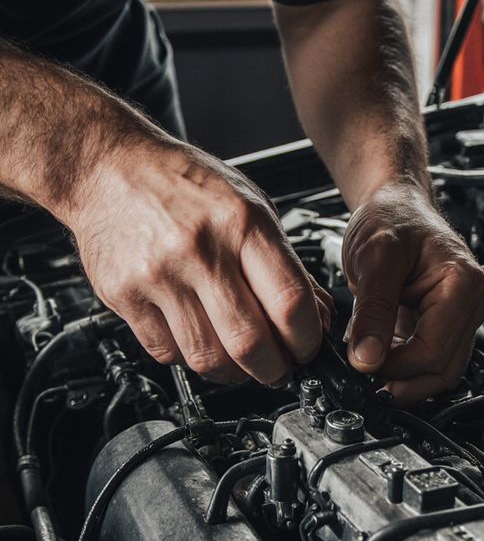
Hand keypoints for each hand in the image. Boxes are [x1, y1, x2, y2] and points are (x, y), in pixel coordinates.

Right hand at [70, 139, 330, 383]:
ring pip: (207, 358)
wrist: (108, 167)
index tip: (308, 347)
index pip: (290, 302)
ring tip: (240, 361)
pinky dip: (189, 358)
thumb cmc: (183, 184)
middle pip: (249, 343)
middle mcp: (200, 249)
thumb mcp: (250, 206)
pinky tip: (198, 339)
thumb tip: (318, 316)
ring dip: (233, 373)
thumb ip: (285, 263)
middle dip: (274, 369)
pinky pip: (166, 352)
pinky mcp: (124, 295)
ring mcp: (158, 275)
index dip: (307, 339)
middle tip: (278, 368)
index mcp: (241, 222)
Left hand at [342, 181, 483, 400]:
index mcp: (463, 285)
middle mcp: (471, 304)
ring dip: (404, 379)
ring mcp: (461, 318)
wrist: (394, 205)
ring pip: (439, 372)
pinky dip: (403, 367)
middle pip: (443, 370)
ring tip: (368, 367)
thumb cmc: (391, 218)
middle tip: (363, 376)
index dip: (395, 366)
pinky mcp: (444, 325)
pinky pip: (429, 360)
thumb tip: (366, 359)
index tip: (361, 362)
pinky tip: (378, 357)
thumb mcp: (374, 258)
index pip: (434, 352)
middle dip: (402, 380)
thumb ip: (372, 310)